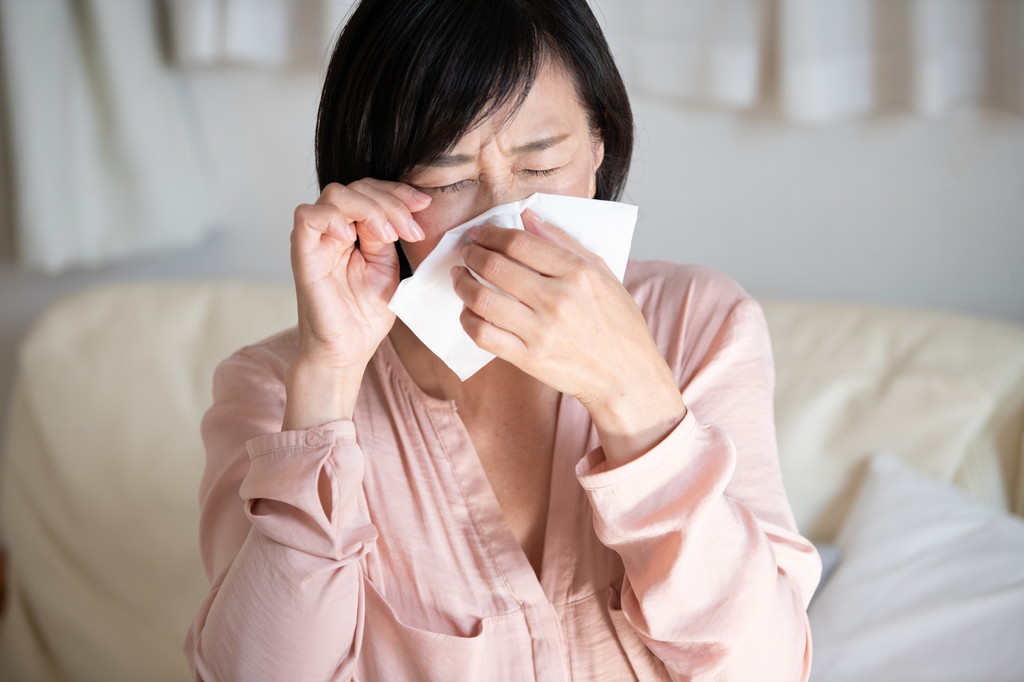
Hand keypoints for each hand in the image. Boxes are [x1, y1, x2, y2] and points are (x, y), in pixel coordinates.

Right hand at [285, 180, 428, 427]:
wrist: (347, 351)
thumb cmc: (365, 316)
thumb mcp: (388, 268)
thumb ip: (386, 236)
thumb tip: (392, 211)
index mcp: (355, 231)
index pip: (372, 191)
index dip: (398, 192)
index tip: (424, 204)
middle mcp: (333, 230)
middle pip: (356, 187)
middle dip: (391, 201)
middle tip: (411, 229)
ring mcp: (317, 240)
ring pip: (335, 194)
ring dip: (369, 208)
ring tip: (388, 235)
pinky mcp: (303, 254)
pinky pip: (307, 217)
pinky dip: (332, 218)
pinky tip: (352, 236)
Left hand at [450, 209, 685, 463]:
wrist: (626, 376)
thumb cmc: (618, 323)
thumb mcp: (603, 273)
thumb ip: (564, 241)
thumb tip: (528, 216)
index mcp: (577, 273)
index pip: (519, 243)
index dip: (490, 234)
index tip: (479, 233)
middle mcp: (557, 300)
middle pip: (495, 267)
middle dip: (472, 254)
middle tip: (466, 251)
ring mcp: (541, 331)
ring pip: (482, 300)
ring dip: (462, 284)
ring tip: (459, 276)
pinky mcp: (528, 358)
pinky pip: (483, 334)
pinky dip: (467, 319)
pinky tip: (468, 311)